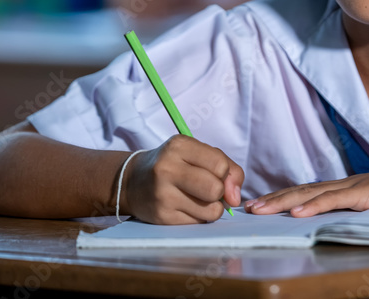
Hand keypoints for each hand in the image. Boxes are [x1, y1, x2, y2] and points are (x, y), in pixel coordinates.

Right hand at [123, 135, 244, 224]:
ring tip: (198, 199)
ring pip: (211, 211)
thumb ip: (227, 168)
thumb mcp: (197, 153)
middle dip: (220, 192)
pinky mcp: (162, 217)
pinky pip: (198, 223)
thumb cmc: (174, 165)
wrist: (132, 182)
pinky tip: (186, 207)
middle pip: (215, 189)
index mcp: (179, 146)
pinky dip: (199, 217)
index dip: (226, 174)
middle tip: (209, 189)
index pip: (220, 165)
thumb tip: (236, 198)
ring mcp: (162, 194)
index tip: (218, 175)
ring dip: (212, 208)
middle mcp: (167, 168)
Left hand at [245, 153, 368, 216]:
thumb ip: (367, 208)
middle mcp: (345, 185)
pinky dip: (312, 206)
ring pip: (309, 194)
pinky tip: (295, 212)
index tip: (263, 204)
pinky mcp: (363, 195)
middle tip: (247, 206)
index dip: (284, 197)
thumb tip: (353, 218)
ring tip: (259, 209)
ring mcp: (352, 188)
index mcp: (348, 188)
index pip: (308, 192)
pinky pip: (333, 201)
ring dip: (281, 202)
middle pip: (300, 191)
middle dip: (272, 199)